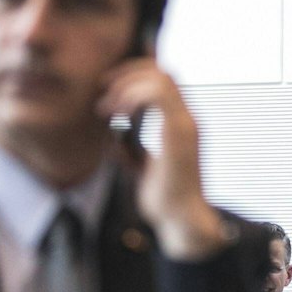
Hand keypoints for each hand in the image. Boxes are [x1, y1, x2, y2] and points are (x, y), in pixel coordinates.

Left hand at [96, 59, 226, 260]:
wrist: (180, 218)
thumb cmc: (162, 196)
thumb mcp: (142, 162)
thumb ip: (134, 143)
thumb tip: (114, 130)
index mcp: (181, 122)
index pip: (163, 79)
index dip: (134, 74)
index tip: (107, 88)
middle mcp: (188, 118)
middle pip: (163, 72)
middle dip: (128, 74)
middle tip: (103, 90)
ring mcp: (186, 123)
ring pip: (161, 78)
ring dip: (128, 85)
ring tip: (108, 107)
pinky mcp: (180, 132)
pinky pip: (157, 95)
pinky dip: (133, 97)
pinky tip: (118, 115)